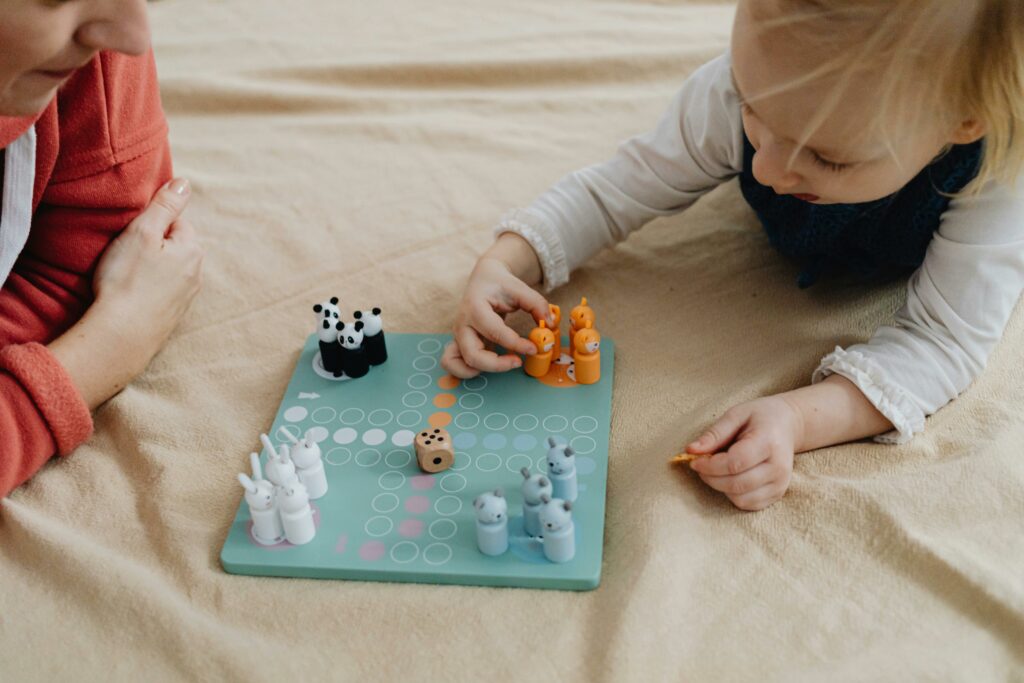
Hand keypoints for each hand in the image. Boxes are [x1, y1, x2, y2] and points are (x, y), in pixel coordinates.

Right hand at [50, 177, 203, 408]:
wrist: (122, 335)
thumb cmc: (128, 279)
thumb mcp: (142, 232)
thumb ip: (164, 206)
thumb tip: (184, 182)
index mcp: (192, 250)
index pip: (175, 222)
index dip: (150, 224)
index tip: (130, 235)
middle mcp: (196, 274)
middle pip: (174, 247)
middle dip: (152, 246)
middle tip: (125, 256)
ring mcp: (186, 298)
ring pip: (168, 271)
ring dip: (149, 270)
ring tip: (125, 276)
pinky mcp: (172, 317)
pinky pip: (160, 293)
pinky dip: (147, 291)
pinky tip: (131, 295)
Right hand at [442, 235, 550, 378]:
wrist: (484, 279)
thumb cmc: (500, 284)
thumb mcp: (520, 288)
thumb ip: (537, 305)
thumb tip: (549, 324)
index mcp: (475, 307)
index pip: (495, 332)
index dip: (516, 344)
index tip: (534, 347)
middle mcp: (462, 324)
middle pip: (473, 355)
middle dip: (497, 364)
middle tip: (518, 361)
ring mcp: (458, 335)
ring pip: (458, 363)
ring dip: (480, 370)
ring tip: (503, 363)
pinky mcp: (459, 343)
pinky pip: (453, 363)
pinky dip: (466, 371)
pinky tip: (489, 365)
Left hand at [685, 395, 801, 510]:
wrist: (789, 425)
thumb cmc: (760, 417)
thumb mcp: (736, 415)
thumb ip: (714, 434)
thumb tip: (690, 450)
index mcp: (768, 443)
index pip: (735, 463)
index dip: (710, 465)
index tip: (694, 461)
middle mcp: (778, 467)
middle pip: (736, 484)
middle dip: (711, 478)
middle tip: (700, 466)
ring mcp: (780, 484)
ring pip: (740, 498)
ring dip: (720, 487)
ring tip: (716, 470)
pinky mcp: (778, 494)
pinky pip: (748, 504)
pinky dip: (732, 495)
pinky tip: (729, 478)